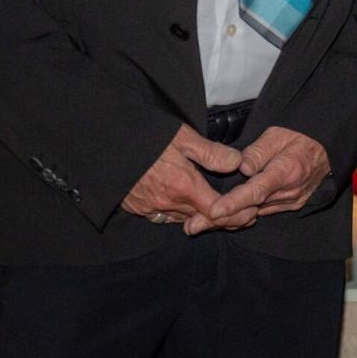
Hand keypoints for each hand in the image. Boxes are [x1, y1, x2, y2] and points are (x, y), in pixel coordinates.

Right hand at [121, 124, 242, 226]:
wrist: (105, 143)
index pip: (218, 212)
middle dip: (224, 218)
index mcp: (183, 186)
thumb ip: (212, 153)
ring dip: (203, 218)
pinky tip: (190, 205)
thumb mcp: (183, 137)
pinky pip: (166, 218)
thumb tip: (238, 163)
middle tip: (244, 213)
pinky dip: (182, 215)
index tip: (251, 209)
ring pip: (186, 220)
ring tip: (222, 210)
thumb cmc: (146, 137)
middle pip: (203, 220)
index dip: (237, 213)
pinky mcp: (139, 209)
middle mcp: (168, 203)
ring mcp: (152, 209)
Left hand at [194, 126, 330, 234]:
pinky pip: (263, 212)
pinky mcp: (291, 206)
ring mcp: (291, 202)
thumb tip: (240, 167)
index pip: (255, 191)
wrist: (326, 147)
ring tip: (199, 224)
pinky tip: (223, 217)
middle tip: (192, 226)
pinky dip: (243, 214)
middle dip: (220, 219)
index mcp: (286, 172)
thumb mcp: (277, 134)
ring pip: (254, 214)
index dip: (232, 203)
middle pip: (250, 209)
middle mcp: (289, 192)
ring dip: (228, 219)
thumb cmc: (299, 136)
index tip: (212, 212)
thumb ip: (257, 152)